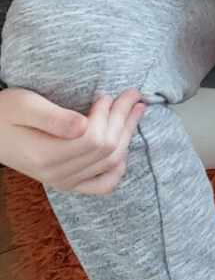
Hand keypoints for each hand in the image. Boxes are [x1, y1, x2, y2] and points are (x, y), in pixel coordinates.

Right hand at [0, 88, 144, 194]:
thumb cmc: (5, 113)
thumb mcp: (24, 106)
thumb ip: (54, 117)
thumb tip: (84, 125)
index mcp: (45, 157)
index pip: (93, 140)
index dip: (106, 116)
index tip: (105, 94)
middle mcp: (57, 176)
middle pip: (107, 150)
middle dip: (123, 119)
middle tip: (131, 94)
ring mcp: (65, 182)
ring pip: (111, 163)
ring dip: (127, 134)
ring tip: (136, 109)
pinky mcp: (70, 182)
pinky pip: (104, 184)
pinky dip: (118, 167)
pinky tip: (124, 146)